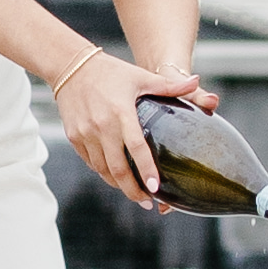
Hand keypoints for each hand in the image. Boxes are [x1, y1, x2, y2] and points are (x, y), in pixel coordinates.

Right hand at [46, 48, 176, 208]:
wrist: (70, 66)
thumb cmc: (110, 71)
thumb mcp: (141, 76)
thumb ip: (169, 85)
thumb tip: (197, 82)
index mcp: (121, 112)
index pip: (136, 148)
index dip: (146, 171)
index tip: (156, 189)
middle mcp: (101, 126)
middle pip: (117, 169)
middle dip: (133, 190)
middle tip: (147, 202)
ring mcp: (85, 133)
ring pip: (102, 170)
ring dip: (118, 184)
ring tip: (133, 192)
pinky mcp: (74, 136)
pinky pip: (90, 162)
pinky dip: (103, 172)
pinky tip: (115, 176)